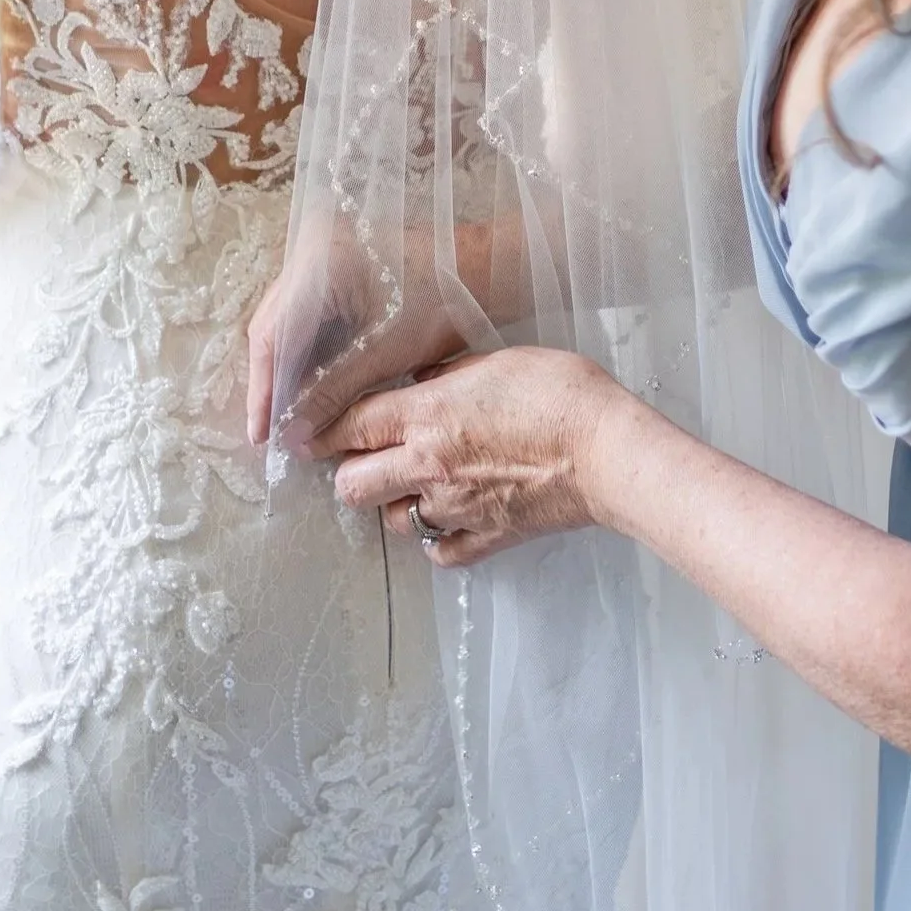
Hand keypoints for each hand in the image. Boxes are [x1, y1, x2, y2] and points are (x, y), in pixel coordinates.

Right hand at [245, 226, 474, 452]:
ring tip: (288, 417)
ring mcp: (321, 253)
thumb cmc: (443, 304)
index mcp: (317, 263)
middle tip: (272, 433)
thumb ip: (331, 394)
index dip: (263, 391)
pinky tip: (309, 387)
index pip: (271, 336)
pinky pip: (306, 313)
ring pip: (287, 323)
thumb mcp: (382, 354)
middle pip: (273, 327)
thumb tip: (293, 438)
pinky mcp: (335, 264)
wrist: (485, 269)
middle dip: (273, 383)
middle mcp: (309, 250)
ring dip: (288, 370)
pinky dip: (306, 352)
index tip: (262, 436)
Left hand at [314, 346, 623, 569]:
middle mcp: (429, 467)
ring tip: (413, 486)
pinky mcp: (487, 537)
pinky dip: (435, 539)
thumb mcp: (498, 360)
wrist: (607, 451)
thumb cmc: (560, 393)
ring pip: (392, 521)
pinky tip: (445, 520)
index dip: (319, 431)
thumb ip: (451, 373)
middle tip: (365, 458)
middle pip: (352, 486)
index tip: (303, 435)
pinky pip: (440, 550)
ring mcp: (455, 508)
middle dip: (348, 472)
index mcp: (427, 417)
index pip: (350, 427)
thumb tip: (425, 381)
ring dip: (394, 504)